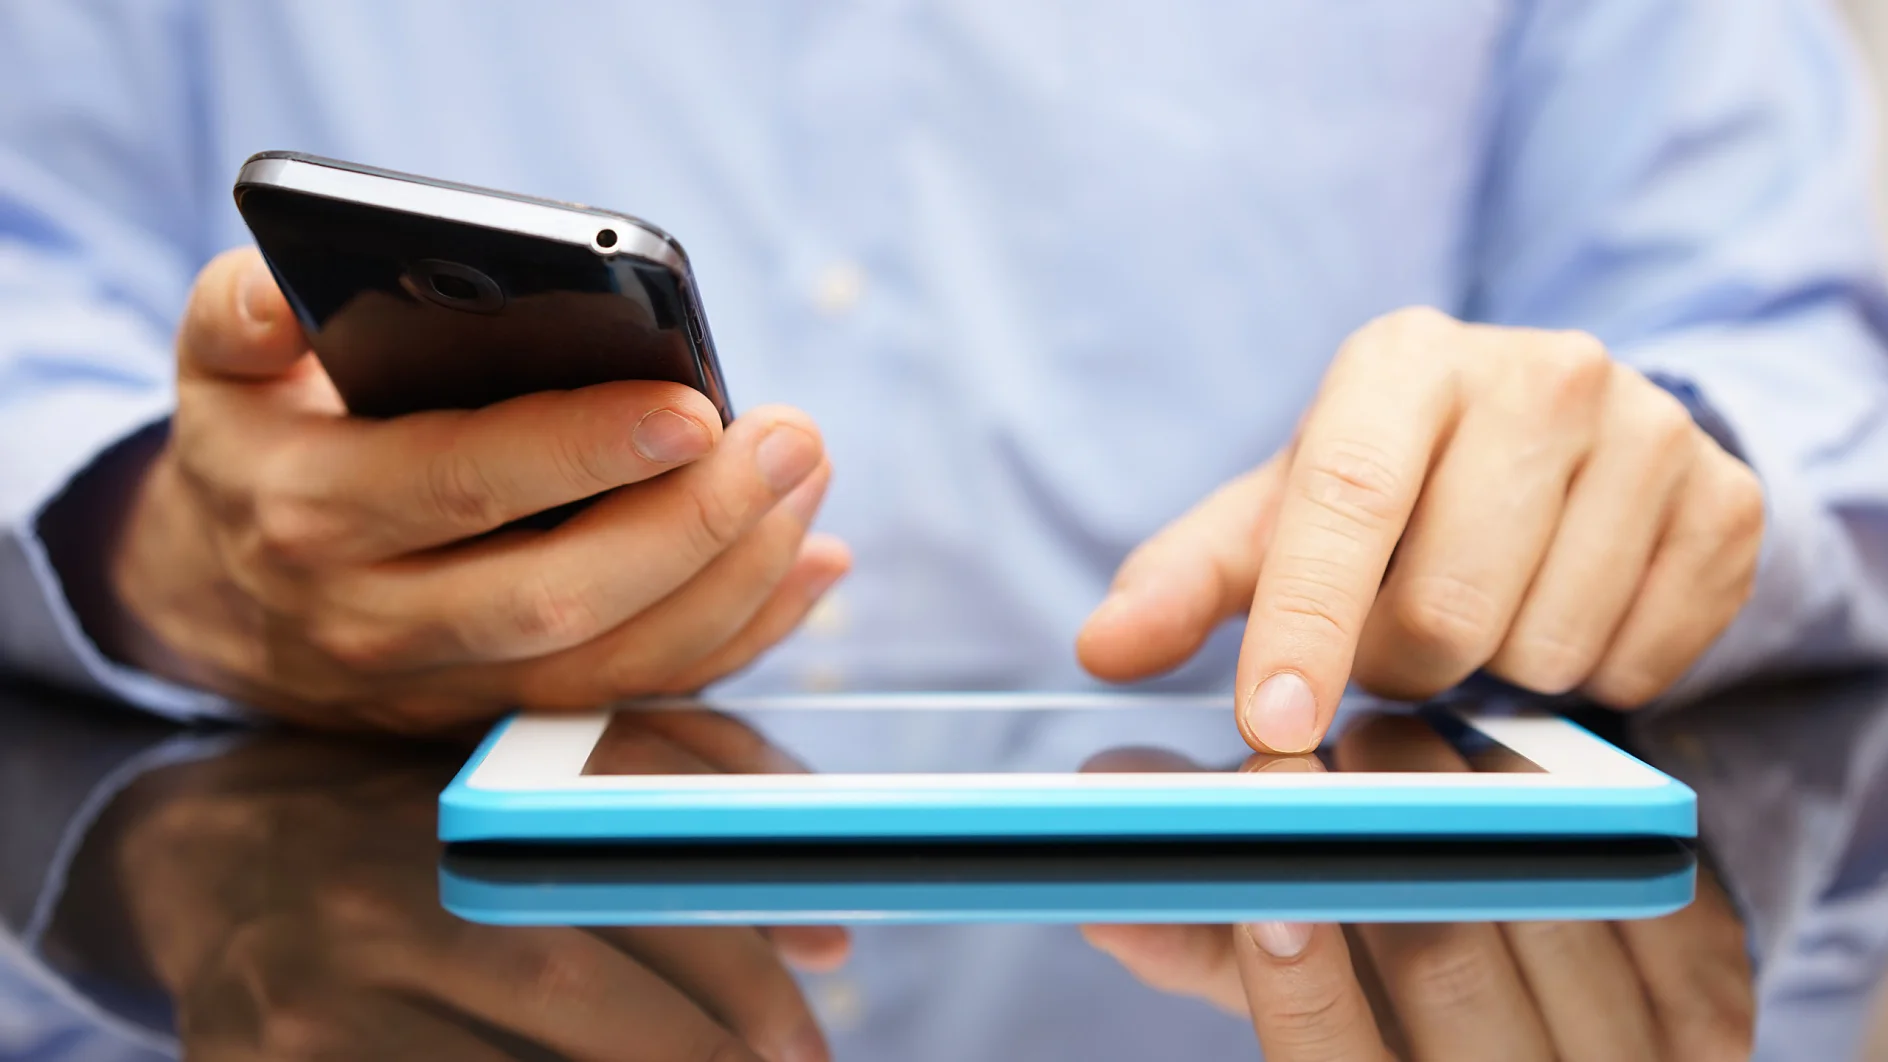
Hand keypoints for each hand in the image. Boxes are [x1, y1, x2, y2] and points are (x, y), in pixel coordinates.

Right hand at [105, 249, 849, 729]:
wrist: (218, 602)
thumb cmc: (258, 448)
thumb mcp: (220, 369)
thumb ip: (239, 315)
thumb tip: (281, 292)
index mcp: (314, 511)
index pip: (463, 484)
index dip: (583, 451)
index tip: (694, 407)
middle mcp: (379, 619)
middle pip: (559, 596)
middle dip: (694, 524)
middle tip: (790, 443)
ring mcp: (448, 686)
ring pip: (612, 662)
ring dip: (734, 580)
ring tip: (807, 483)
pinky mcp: (506, 715)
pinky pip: (637, 694)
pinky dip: (737, 637)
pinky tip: (808, 565)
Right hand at [108, 713, 845, 1061]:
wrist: (216, 853)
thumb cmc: (430, 814)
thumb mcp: (553, 779)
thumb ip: (699, 822)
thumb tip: (831, 935)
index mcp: (468, 792)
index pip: (626, 866)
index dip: (737, 966)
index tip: (805, 1043)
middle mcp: (386, 879)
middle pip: (567, 976)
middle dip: (695, 1053)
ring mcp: (311, 987)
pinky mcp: (257, 1061)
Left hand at [1079, 307, 1763, 751]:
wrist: (1555, 439)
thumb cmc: (1392, 484)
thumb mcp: (1283, 514)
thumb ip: (1188, 578)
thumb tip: (1103, 645)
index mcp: (1403, 360)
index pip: (1348, 499)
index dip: (1306, 625)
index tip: (1274, 725)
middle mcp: (1540, 373)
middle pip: (1447, 609)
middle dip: (1403, 659)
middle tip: (1401, 625)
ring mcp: (1649, 433)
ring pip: (1546, 646)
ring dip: (1494, 668)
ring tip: (1484, 606)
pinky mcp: (1727, 502)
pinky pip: (1644, 662)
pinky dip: (1590, 673)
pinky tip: (1566, 609)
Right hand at [1083, 716, 1755, 1061]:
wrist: (1565, 1032)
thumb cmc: (1394, 995)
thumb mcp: (1297, 980)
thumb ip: (1200, 939)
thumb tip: (1103, 895)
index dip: (1299, 988)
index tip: (1267, 887)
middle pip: (1448, 976)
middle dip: (1380, 841)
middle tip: (1330, 743)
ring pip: (1545, 918)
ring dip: (1469, 801)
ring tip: (1408, 737)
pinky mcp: (1717, 1014)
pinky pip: (1640, 889)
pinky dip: (1566, 812)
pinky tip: (1509, 770)